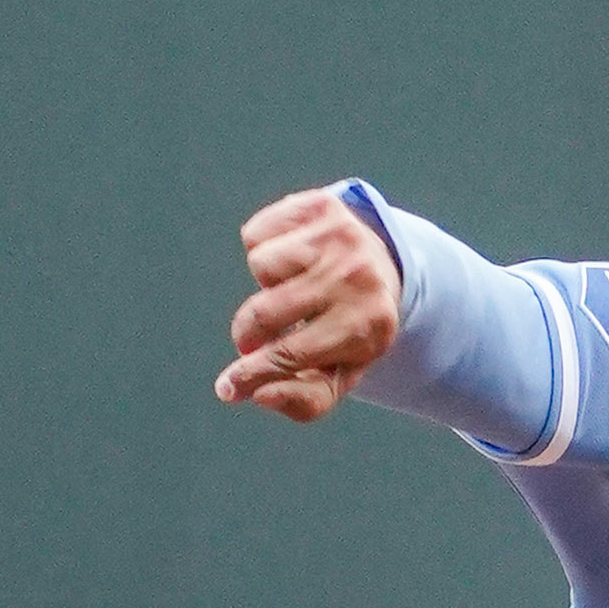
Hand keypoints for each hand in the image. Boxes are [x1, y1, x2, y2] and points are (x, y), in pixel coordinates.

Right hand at [215, 188, 402, 421]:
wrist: (382, 265)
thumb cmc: (350, 330)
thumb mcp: (340, 373)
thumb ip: (303, 400)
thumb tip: (256, 395)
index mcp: (368, 329)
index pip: (292, 355)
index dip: (251, 374)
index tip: (227, 388)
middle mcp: (357, 279)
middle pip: (264, 313)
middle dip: (248, 333)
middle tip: (255, 337)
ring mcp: (340, 238)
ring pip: (260, 267)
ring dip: (268, 283)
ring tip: (296, 286)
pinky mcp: (321, 207)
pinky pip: (257, 235)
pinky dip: (266, 249)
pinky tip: (294, 258)